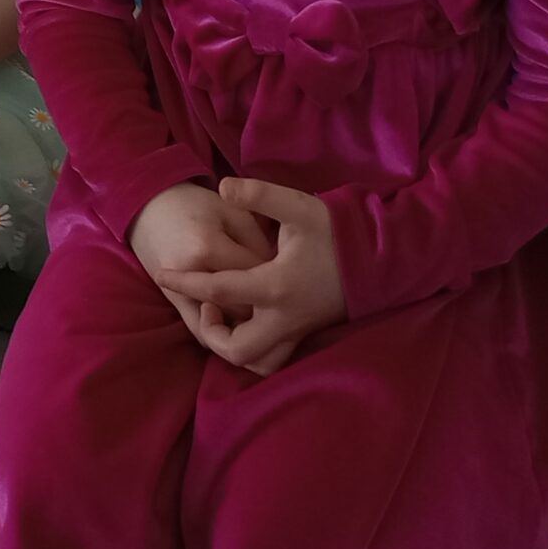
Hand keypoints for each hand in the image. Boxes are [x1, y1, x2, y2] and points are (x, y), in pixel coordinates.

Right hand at [129, 181, 273, 352]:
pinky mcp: (174, 306)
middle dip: (265, 304)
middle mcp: (190, 277)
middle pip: (243, 308)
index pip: (255, 275)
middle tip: (279, 293)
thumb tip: (278, 280)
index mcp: (208, 247)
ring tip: (263, 310)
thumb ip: (260, 244)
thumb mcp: (233, 213)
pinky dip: (224, 334)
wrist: (148, 208)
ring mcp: (178, 295)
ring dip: (246, 325)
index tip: (287, 268)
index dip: (277, 274)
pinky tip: (240, 321)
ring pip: (224, 328)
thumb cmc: (196, 206)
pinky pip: (204, 334)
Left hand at [156, 178, 348, 375]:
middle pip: (237, 351)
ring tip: (224, 311)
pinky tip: (246, 316)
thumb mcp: (298, 206)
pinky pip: (274, 356)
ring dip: (233, 345)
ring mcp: (299, 331)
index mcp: (276, 287)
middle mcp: (285, 318)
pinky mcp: (308, 333)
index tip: (161, 274)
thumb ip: (259, 195)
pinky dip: (254, 347)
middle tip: (205, 302)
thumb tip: (222, 186)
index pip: (218, 292)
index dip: (185, 283)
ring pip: (259, 361)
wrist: (385, 259)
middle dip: (211, 333)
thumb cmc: (339, 232)